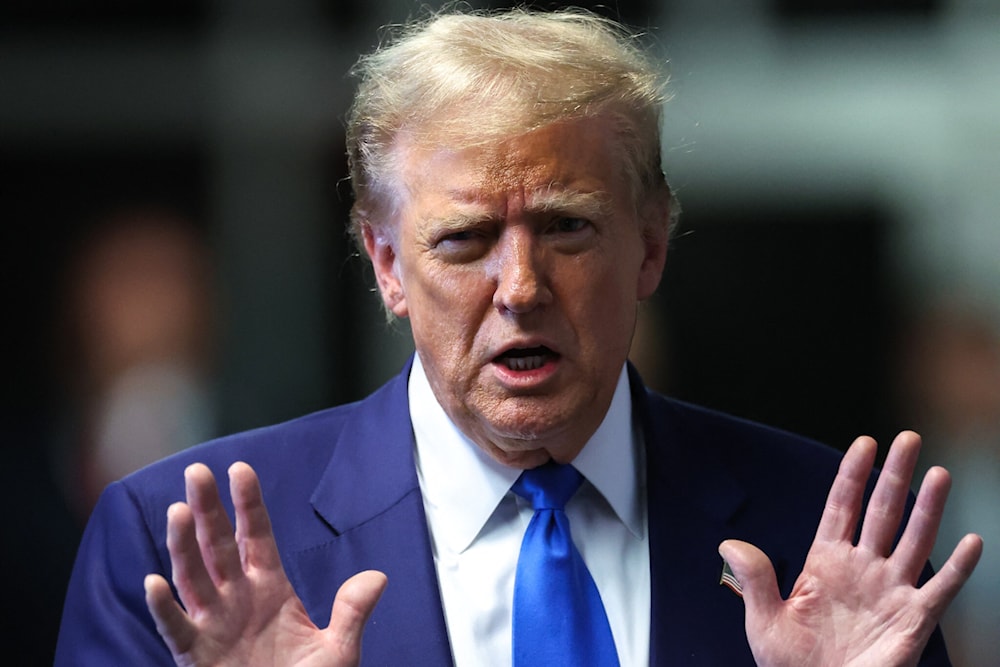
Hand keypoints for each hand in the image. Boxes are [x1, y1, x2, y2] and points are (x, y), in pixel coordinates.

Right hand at [144, 462, 386, 665]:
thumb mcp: (337, 652)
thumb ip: (351, 613)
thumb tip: (377, 577)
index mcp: (270, 589)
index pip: (256, 536)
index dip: (248, 504)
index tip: (240, 468)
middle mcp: (237, 599)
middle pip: (218, 545)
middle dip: (208, 509)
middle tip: (196, 471)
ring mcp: (214, 625)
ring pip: (193, 578)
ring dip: (183, 546)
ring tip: (178, 512)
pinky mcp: (196, 656)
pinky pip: (177, 629)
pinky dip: (164, 608)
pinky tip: (156, 582)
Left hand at [720, 431, 982, 666]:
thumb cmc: (790, 664)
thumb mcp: (764, 621)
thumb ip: (756, 580)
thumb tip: (728, 543)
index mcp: (825, 562)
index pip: (842, 507)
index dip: (852, 474)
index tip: (865, 442)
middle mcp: (862, 568)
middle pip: (882, 512)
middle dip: (894, 476)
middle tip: (908, 439)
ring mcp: (890, 592)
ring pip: (914, 541)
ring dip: (928, 509)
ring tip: (938, 473)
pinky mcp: (912, 621)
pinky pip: (940, 590)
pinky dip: (958, 568)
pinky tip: (972, 541)